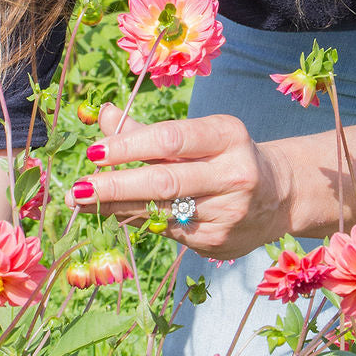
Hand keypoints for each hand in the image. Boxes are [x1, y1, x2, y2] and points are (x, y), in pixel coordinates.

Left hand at [65, 105, 293, 258]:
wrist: (279, 195)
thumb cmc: (224, 155)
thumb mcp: (197, 134)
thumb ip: (147, 130)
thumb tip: (104, 114)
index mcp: (228, 136)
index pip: (170, 139)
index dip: (129, 146)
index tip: (93, 152)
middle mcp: (235, 174)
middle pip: (164, 182)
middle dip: (114, 186)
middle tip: (77, 189)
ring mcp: (229, 213)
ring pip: (162, 212)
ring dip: (116, 207)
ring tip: (82, 202)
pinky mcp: (221, 242)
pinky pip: (169, 231)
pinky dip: (138, 220)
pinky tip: (115, 213)